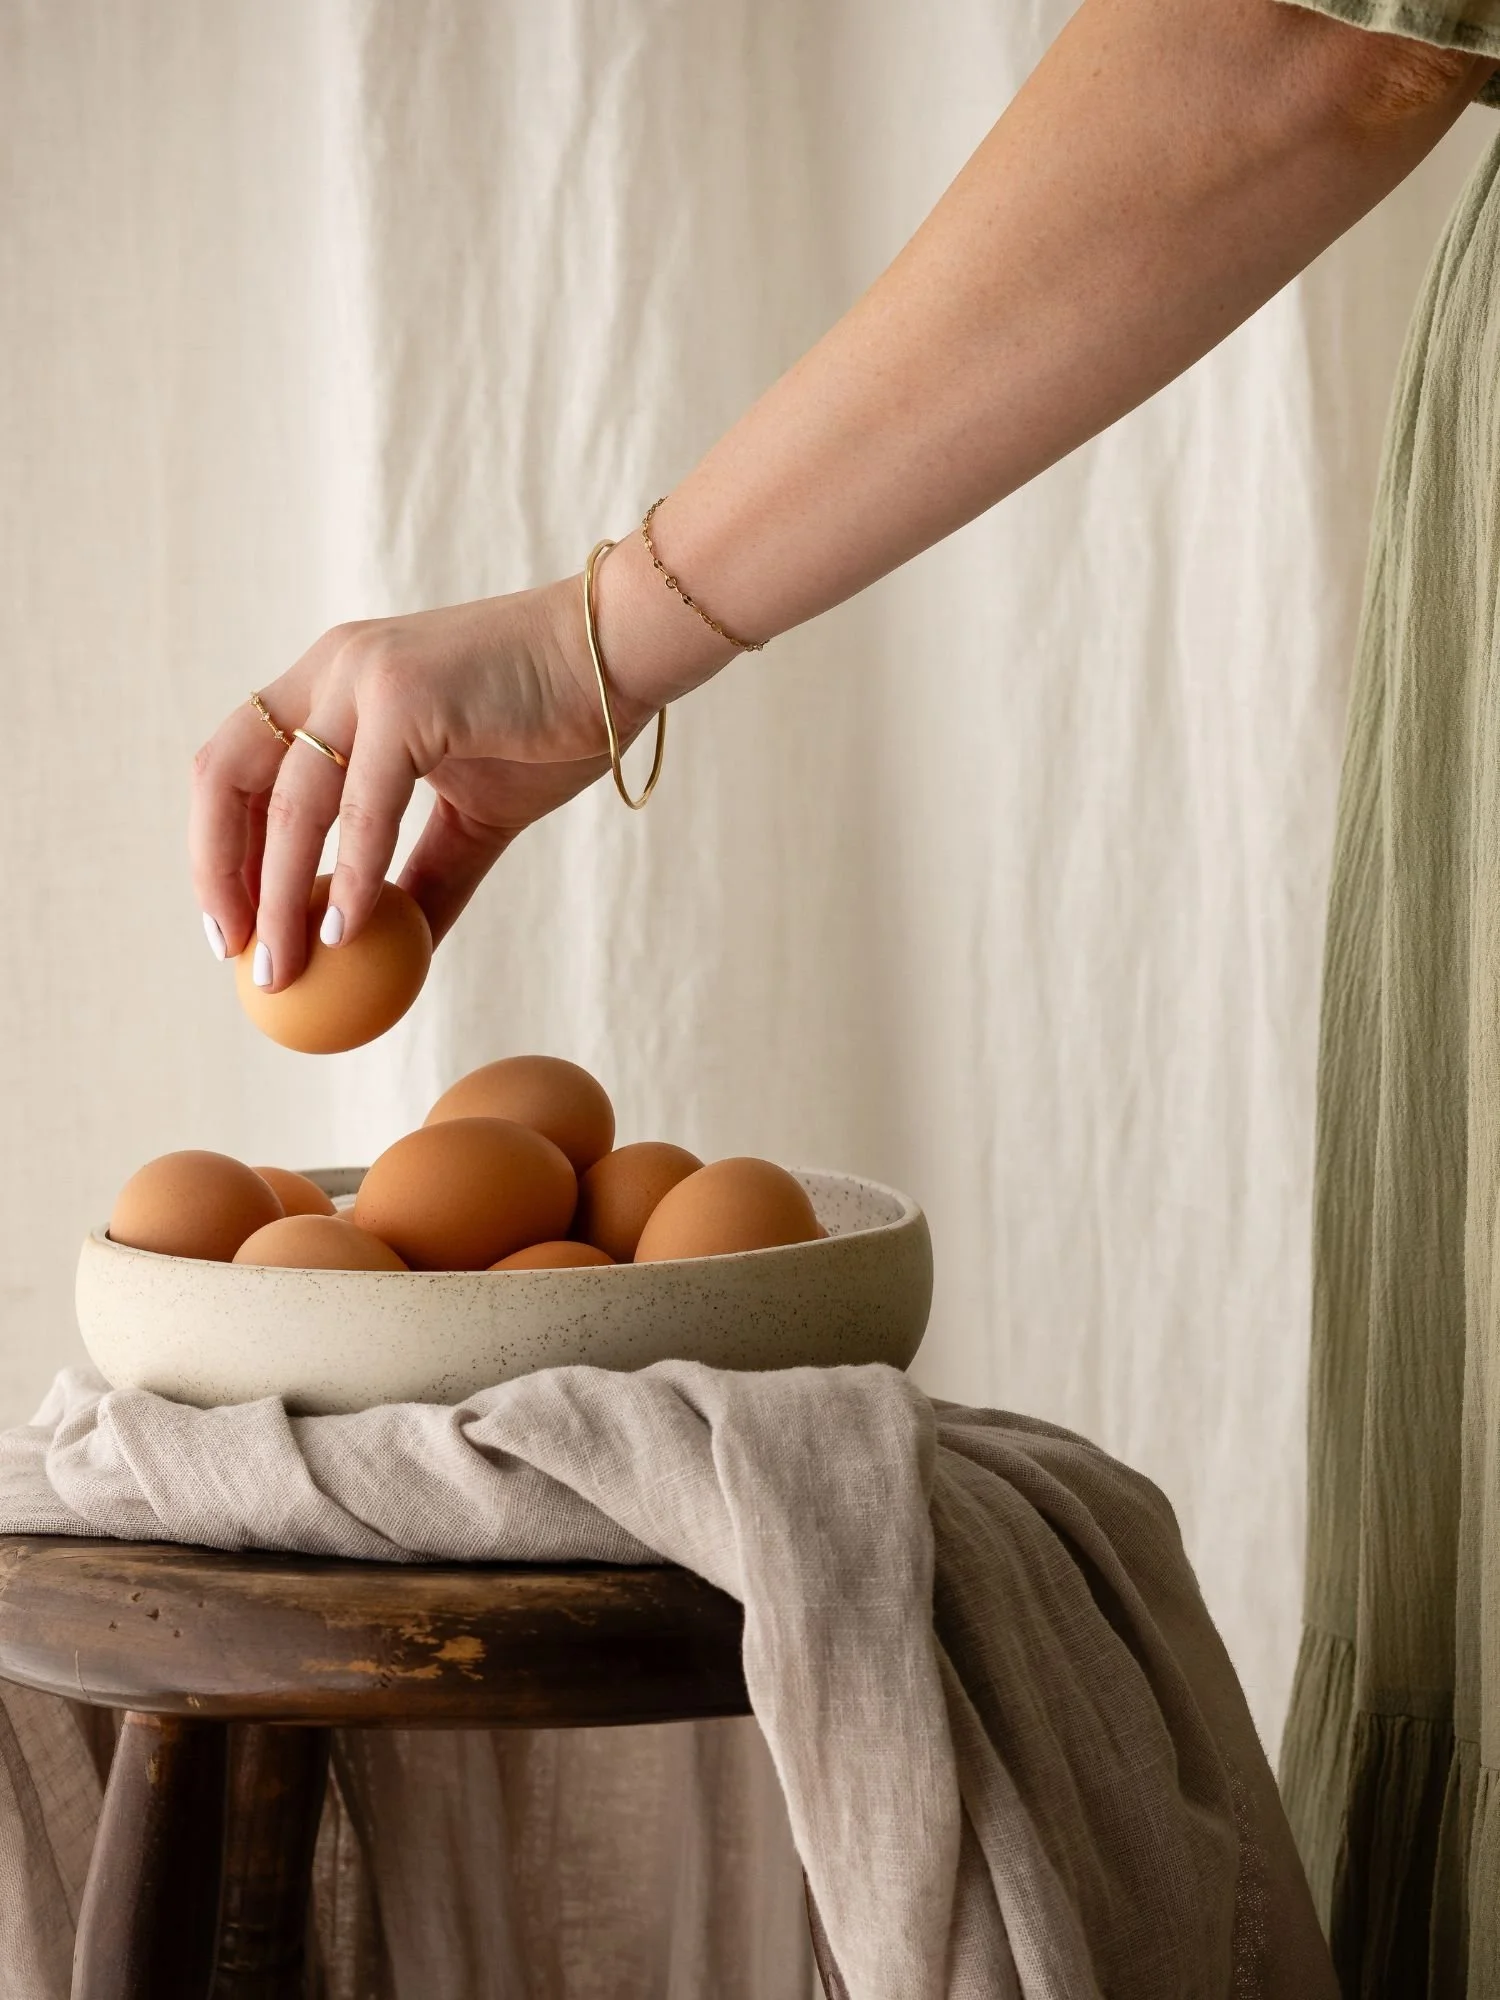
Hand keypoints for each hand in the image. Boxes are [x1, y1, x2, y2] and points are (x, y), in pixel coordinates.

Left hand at [190, 575, 646, 990]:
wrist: (623, 654)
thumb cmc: (554, 725)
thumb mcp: (474, 816)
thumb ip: (422, 876)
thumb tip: (393, 958)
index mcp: (333, 684)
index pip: (241, 766)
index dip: (220, 848)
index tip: (234, 927)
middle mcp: (332, 669)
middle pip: (228, 773)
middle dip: (214, 869)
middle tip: (234, 953)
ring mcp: (364, 675)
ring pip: (290, 801)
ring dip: (277, 897)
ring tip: (284, 970)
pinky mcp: (407, 695)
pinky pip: (363, 805)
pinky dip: (352, 875)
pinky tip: (349, 934)